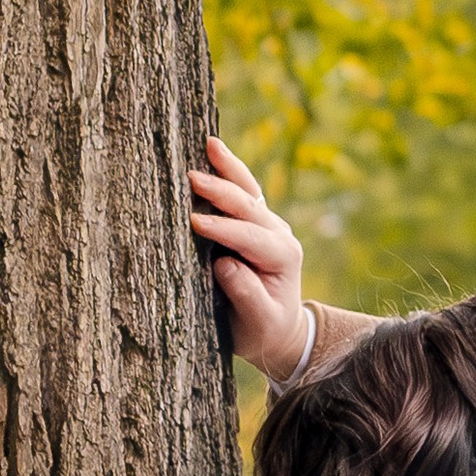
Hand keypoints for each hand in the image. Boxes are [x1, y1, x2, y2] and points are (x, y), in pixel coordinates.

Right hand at [187, 135, 307, 380]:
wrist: (278, 330)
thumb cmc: (263, 331)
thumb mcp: (258, 323)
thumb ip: (246, 296)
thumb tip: (224, 265)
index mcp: (283, 258)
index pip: (250, 238)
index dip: (222, 229)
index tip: (194, 222)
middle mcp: (279, 236)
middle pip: (250, 206)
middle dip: (221, 192)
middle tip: (191, 177)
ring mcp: (269, 226)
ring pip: (249, 191)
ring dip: (228, 169)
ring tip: (209, 145)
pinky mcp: (255, 222)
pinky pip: (243, 192)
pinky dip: (228, 172)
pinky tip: (212, 151)